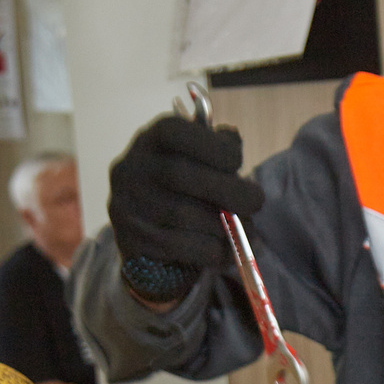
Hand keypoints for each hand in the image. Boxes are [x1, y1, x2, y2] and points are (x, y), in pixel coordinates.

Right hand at [107, 114, 265, 271]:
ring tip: (246, 229)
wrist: (144, 229)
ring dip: (224, 225)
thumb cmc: (182, 186)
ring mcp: (128, 207)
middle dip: (228, 190)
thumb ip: (215, 146)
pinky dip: (211, 251)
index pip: (174, 132)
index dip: (212, 146)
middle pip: (179, 174)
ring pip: (182, 215)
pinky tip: (226, 251)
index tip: (238, 162)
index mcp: (150, 140)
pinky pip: (179, 247)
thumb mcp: (195, 157)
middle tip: (255, 202)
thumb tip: (232, 141)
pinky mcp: (132, 241)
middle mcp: (132, 169)